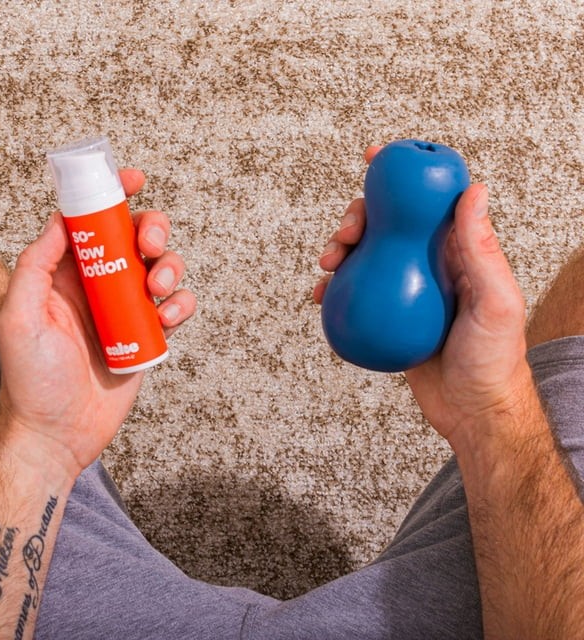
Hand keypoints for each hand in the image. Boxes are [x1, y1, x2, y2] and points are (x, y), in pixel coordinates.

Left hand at [0, 169, 195, 479]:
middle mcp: (100, 287)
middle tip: (150, 244)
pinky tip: (166, 320)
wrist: (58, 433)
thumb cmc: (32, 381)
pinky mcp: (148, 335)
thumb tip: (60, 221)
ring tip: (158, 288)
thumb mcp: (20, 317)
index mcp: (66, 275)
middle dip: (152, 230)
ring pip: (162, 270)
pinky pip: (175, 308)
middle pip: (136, 239)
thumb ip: (36, 265)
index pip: (92, 224)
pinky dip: (180, 306)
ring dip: (171, 267)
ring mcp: (127, 311)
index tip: (132, 180)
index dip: (113, 196)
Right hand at [315, 147, 529, 448]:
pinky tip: (322, 295)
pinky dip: (335, 290)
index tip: (375, 157)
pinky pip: (355, 294)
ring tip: (328, 263)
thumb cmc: (493, 358)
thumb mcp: (496, 301)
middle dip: (357, 215)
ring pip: (364, 255)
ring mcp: (404, 289)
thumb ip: (481, 250)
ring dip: (339, 249)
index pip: (428, 202)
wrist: (472, 410)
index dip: (401, 176)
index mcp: (455, 252)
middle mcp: (427, 263)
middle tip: (346, 232)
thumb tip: (474, 191)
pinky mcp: (386, 315)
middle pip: (385, 224)